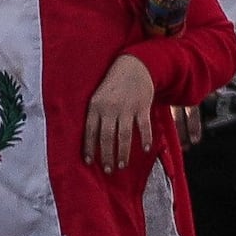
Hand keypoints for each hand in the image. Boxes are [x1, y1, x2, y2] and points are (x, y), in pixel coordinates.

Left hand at [78, 58, 154, 174]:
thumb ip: (95, 114)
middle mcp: (110, 108)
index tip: (90, 162)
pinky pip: (143, 126)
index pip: (90, 132)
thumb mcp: (98, 96)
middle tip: (108, 170)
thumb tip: (92, 138)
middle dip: (107, 156)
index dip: (89, 148)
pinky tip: (145, 150)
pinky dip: (145, 139)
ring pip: (124, 135)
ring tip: (122, 165)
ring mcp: (127, 108)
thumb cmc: (113, 83)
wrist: (134, 66)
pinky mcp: (142, 106)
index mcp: (95, 106)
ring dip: (123, 152)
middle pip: (107, 137)